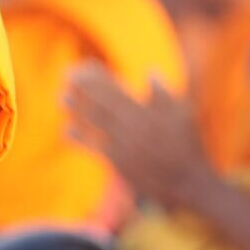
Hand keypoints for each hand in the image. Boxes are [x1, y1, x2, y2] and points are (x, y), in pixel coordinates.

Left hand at [65, 63, 208, 206]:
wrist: (188, 181)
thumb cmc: (188, 145)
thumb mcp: (182, 115)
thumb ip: (163, 93)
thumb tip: (150, 70)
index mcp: (147, 111)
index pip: (116, 90)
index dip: (96, 78)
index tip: (82, 68)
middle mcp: (133, 125)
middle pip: (102, 103)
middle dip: (83, 88)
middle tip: (66, 75)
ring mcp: (124, 143)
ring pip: (95, 122)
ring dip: (77, 109)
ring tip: (61, 97)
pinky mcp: (118, 162)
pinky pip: (95, 148)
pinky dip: (79, 138)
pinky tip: (67, 129)